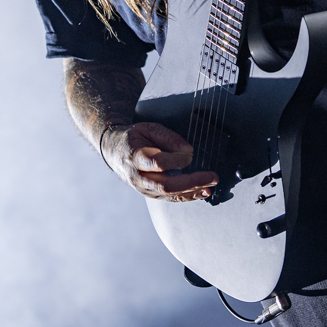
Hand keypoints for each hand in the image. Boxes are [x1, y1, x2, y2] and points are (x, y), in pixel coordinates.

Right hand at [102, 122, 217, 201]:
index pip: (158, 163)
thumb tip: (187, 150)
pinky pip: (171, 198)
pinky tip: (202, 192)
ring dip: (193, 192)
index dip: (176, 160)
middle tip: (212, 177)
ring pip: (170, 195)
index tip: (190, 154)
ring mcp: (144, 189)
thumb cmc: (135, 138)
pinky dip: (188, 196)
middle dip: (192, 182)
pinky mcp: (151, 194)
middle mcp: (139, 177)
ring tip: (210, 186)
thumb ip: (168, 138)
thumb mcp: (149, 128)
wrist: (115, 152)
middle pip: (166, 185)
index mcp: (136, 157)